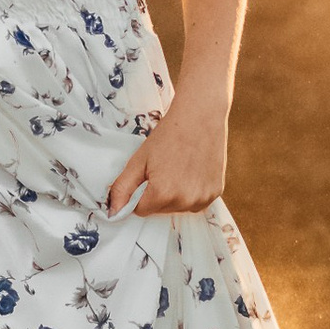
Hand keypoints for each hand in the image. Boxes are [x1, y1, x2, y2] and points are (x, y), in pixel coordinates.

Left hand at [107, 90, 227, 218]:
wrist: (200, 115)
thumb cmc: (168, 135)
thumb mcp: (138, 160)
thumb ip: (122, 189)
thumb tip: (113, 213)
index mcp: (163, 194)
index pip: (140, 210)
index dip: (140, 193)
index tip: (147, 174)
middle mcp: (185, 201)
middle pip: (160, 210)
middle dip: (157, 194)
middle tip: (164, 168)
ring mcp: (203, 198)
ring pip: (178, 207)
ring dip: (175, 195)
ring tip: (179, 168)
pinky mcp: (216, 193)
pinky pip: (195, 202)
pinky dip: (191, 191)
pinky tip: (192, 171)